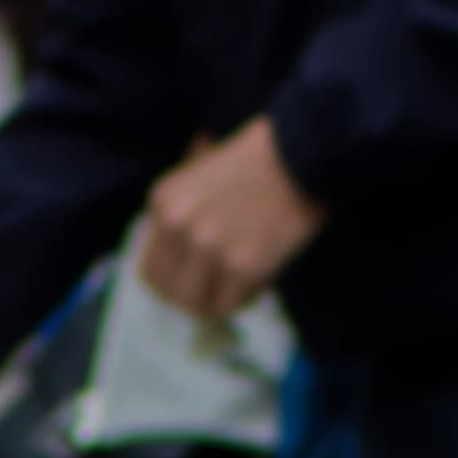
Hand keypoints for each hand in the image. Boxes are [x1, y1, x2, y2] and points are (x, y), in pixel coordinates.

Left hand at [136, 114, 320, 324]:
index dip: (174, 282)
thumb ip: (183, 211)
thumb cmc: (261, 161)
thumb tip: (176, 260)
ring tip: (242, 286)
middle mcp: (179, 225)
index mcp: (165, 202)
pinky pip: (228, 305)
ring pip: (196, 304)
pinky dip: (244, 299)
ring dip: (218, 301)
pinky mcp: (242, 264)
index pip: (151, 269)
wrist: (306, 152)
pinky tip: (261, 281)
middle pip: (170, 292)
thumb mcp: (203, 172)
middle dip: (195, 297)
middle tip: (220, 292)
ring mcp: (208, 246)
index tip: (196, 281)